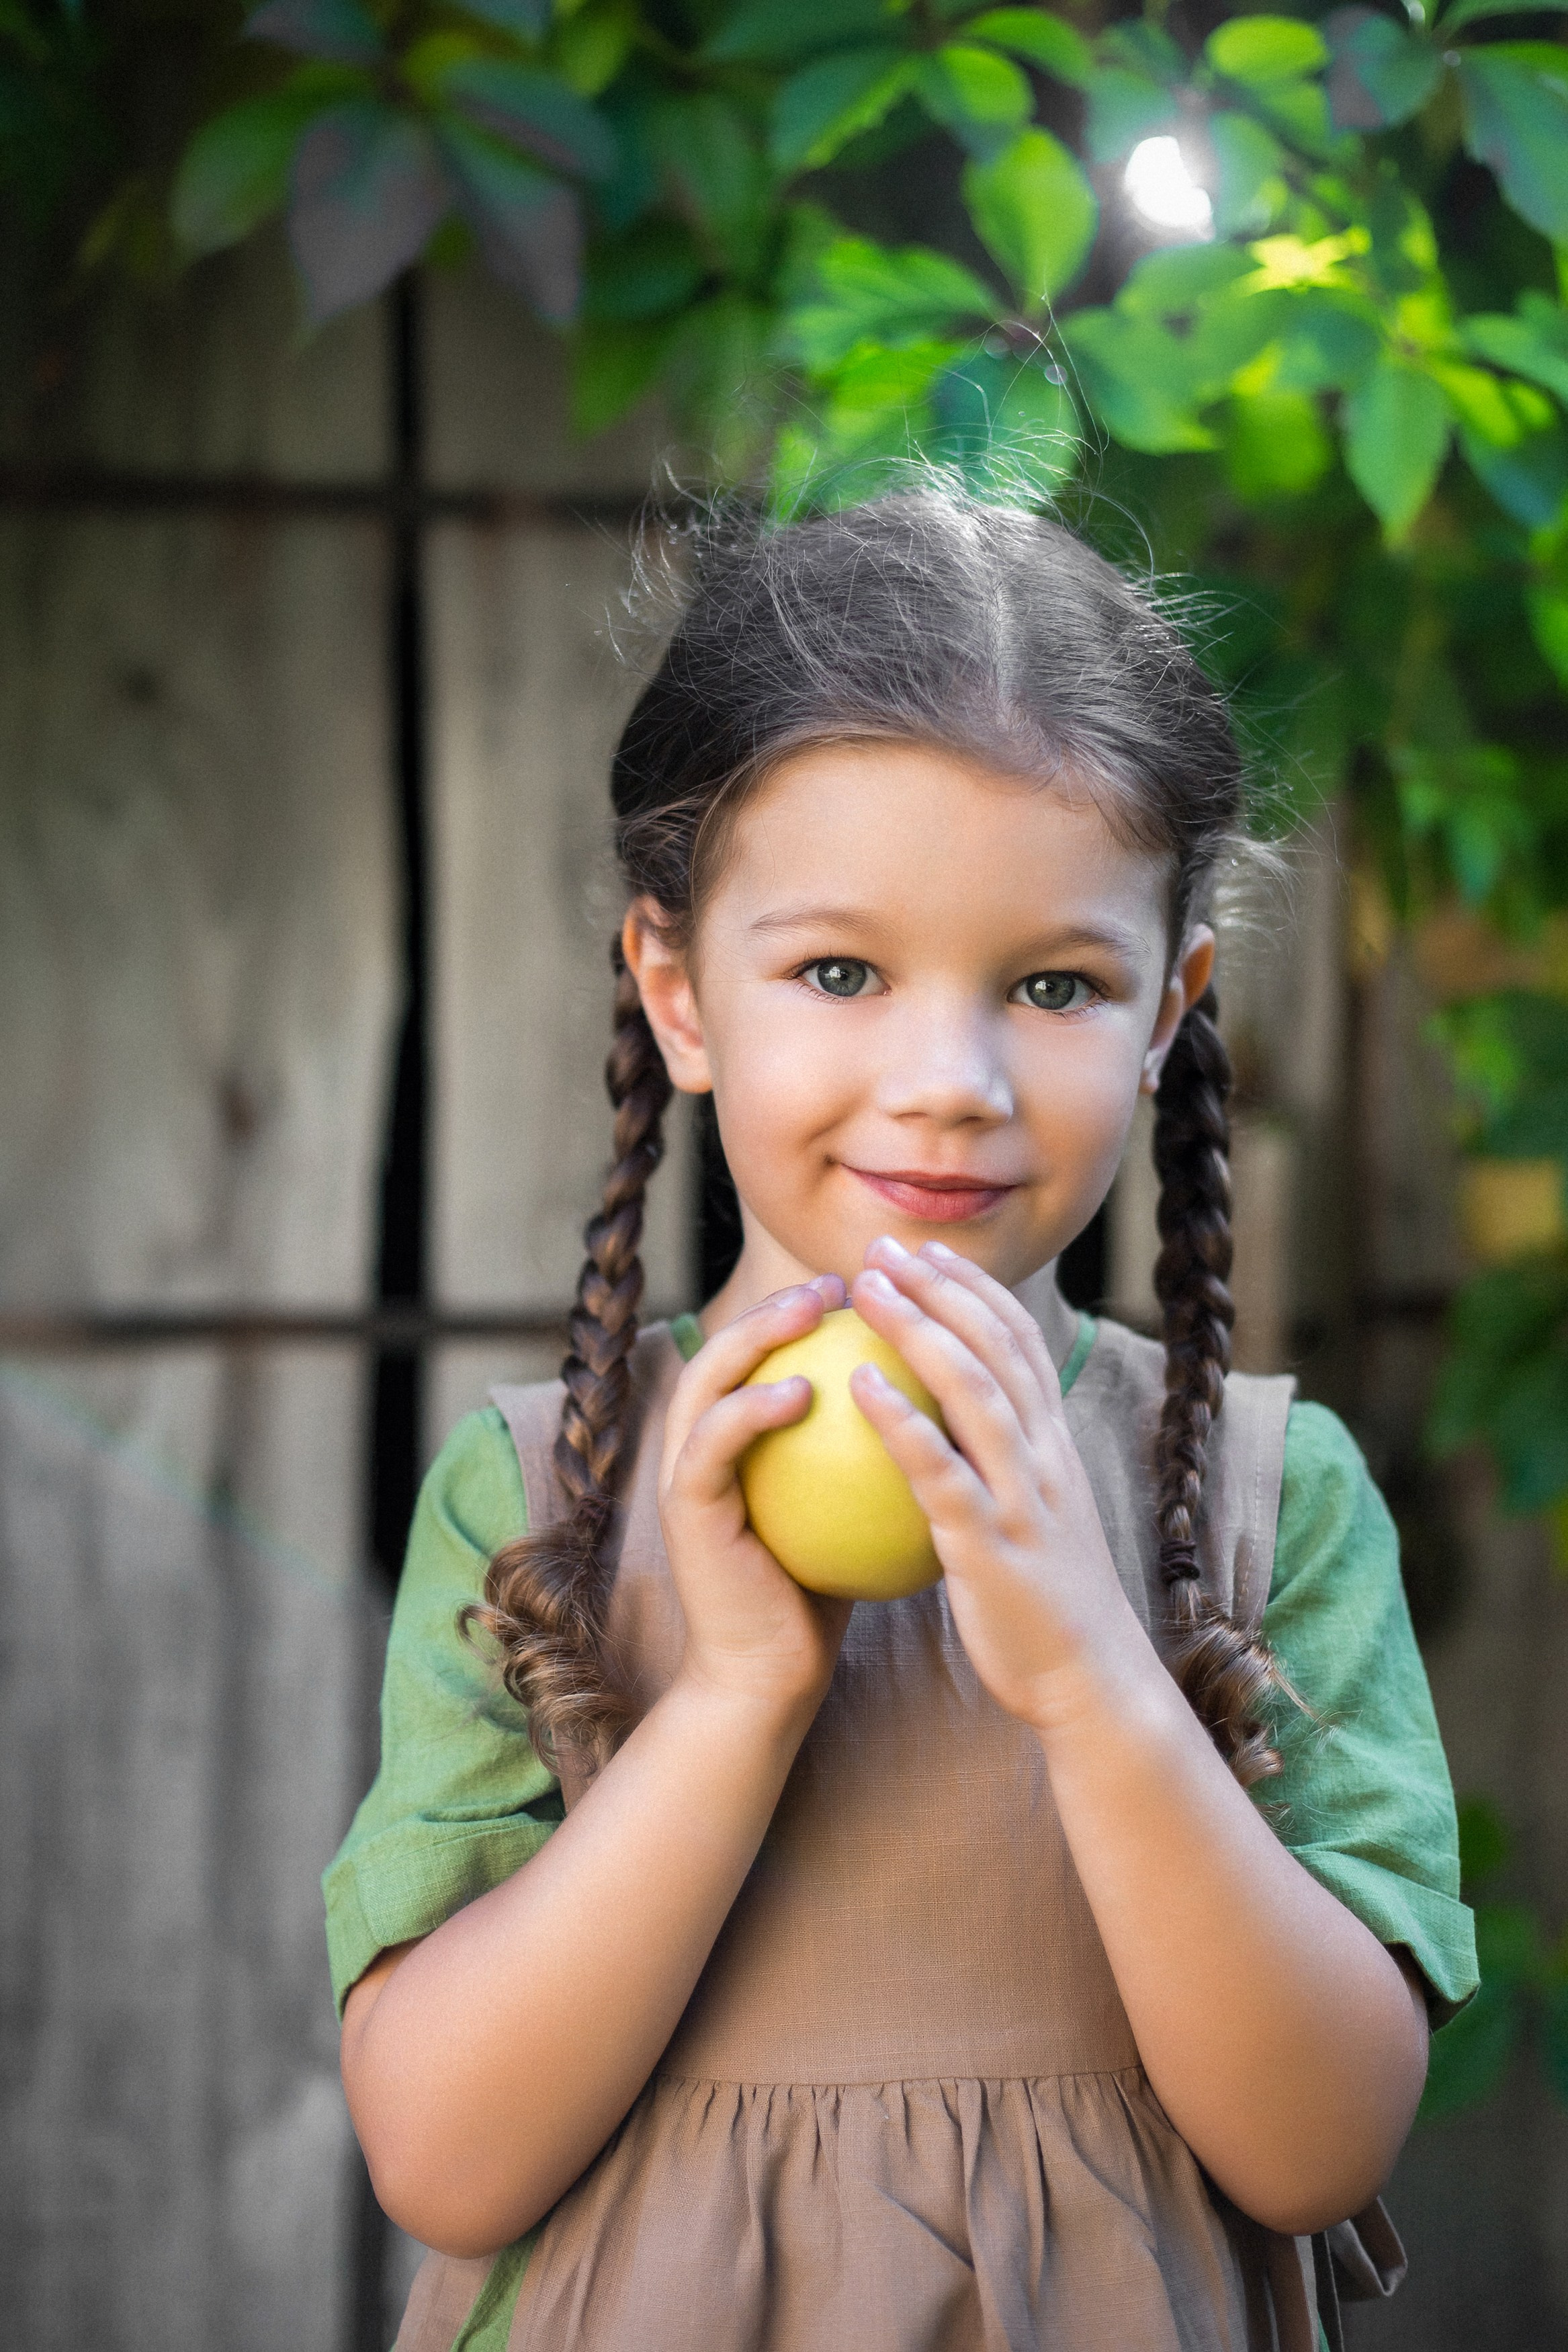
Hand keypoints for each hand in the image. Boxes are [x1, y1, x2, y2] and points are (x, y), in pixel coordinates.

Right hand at [659, 1277, 853, 1724]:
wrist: (775, 1677)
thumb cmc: (825, 1591)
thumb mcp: (855, 1506)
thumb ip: (871, 1451)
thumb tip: (941, 1394)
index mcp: (738, 1439)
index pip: (763, 1354)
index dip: (805, 1309)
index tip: (869, 1288)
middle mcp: (702, 1445)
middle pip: (726, 1345)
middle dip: (776, 1301)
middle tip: (837, 1279)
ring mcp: (684, 1475)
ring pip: (707, 1377)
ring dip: (756, 1333)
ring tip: (814, 1307)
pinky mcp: (684, 1511)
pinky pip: (712, 1442)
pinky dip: (751, 1408)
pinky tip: (801, 1390)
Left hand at [848, 1239, 1151, 1731]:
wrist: (1091, 1683)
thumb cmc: (1047, 1606)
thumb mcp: (1036, 1521)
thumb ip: (1003, 1471)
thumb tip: (952, 1433)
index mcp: (1056, 1448)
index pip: (1020, 1343)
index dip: (974, 1289)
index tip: (927, 1252)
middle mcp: (1046, 1458)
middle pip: (996, 1347)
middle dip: (941, 1287)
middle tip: (884, 1249)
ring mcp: (1023, 1497)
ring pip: (974, 1391)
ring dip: (919, 1330)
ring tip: (867, 1290)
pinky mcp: (992, 1545)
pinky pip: (940, 1470)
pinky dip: (901, 1420)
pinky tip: (858, 1385)